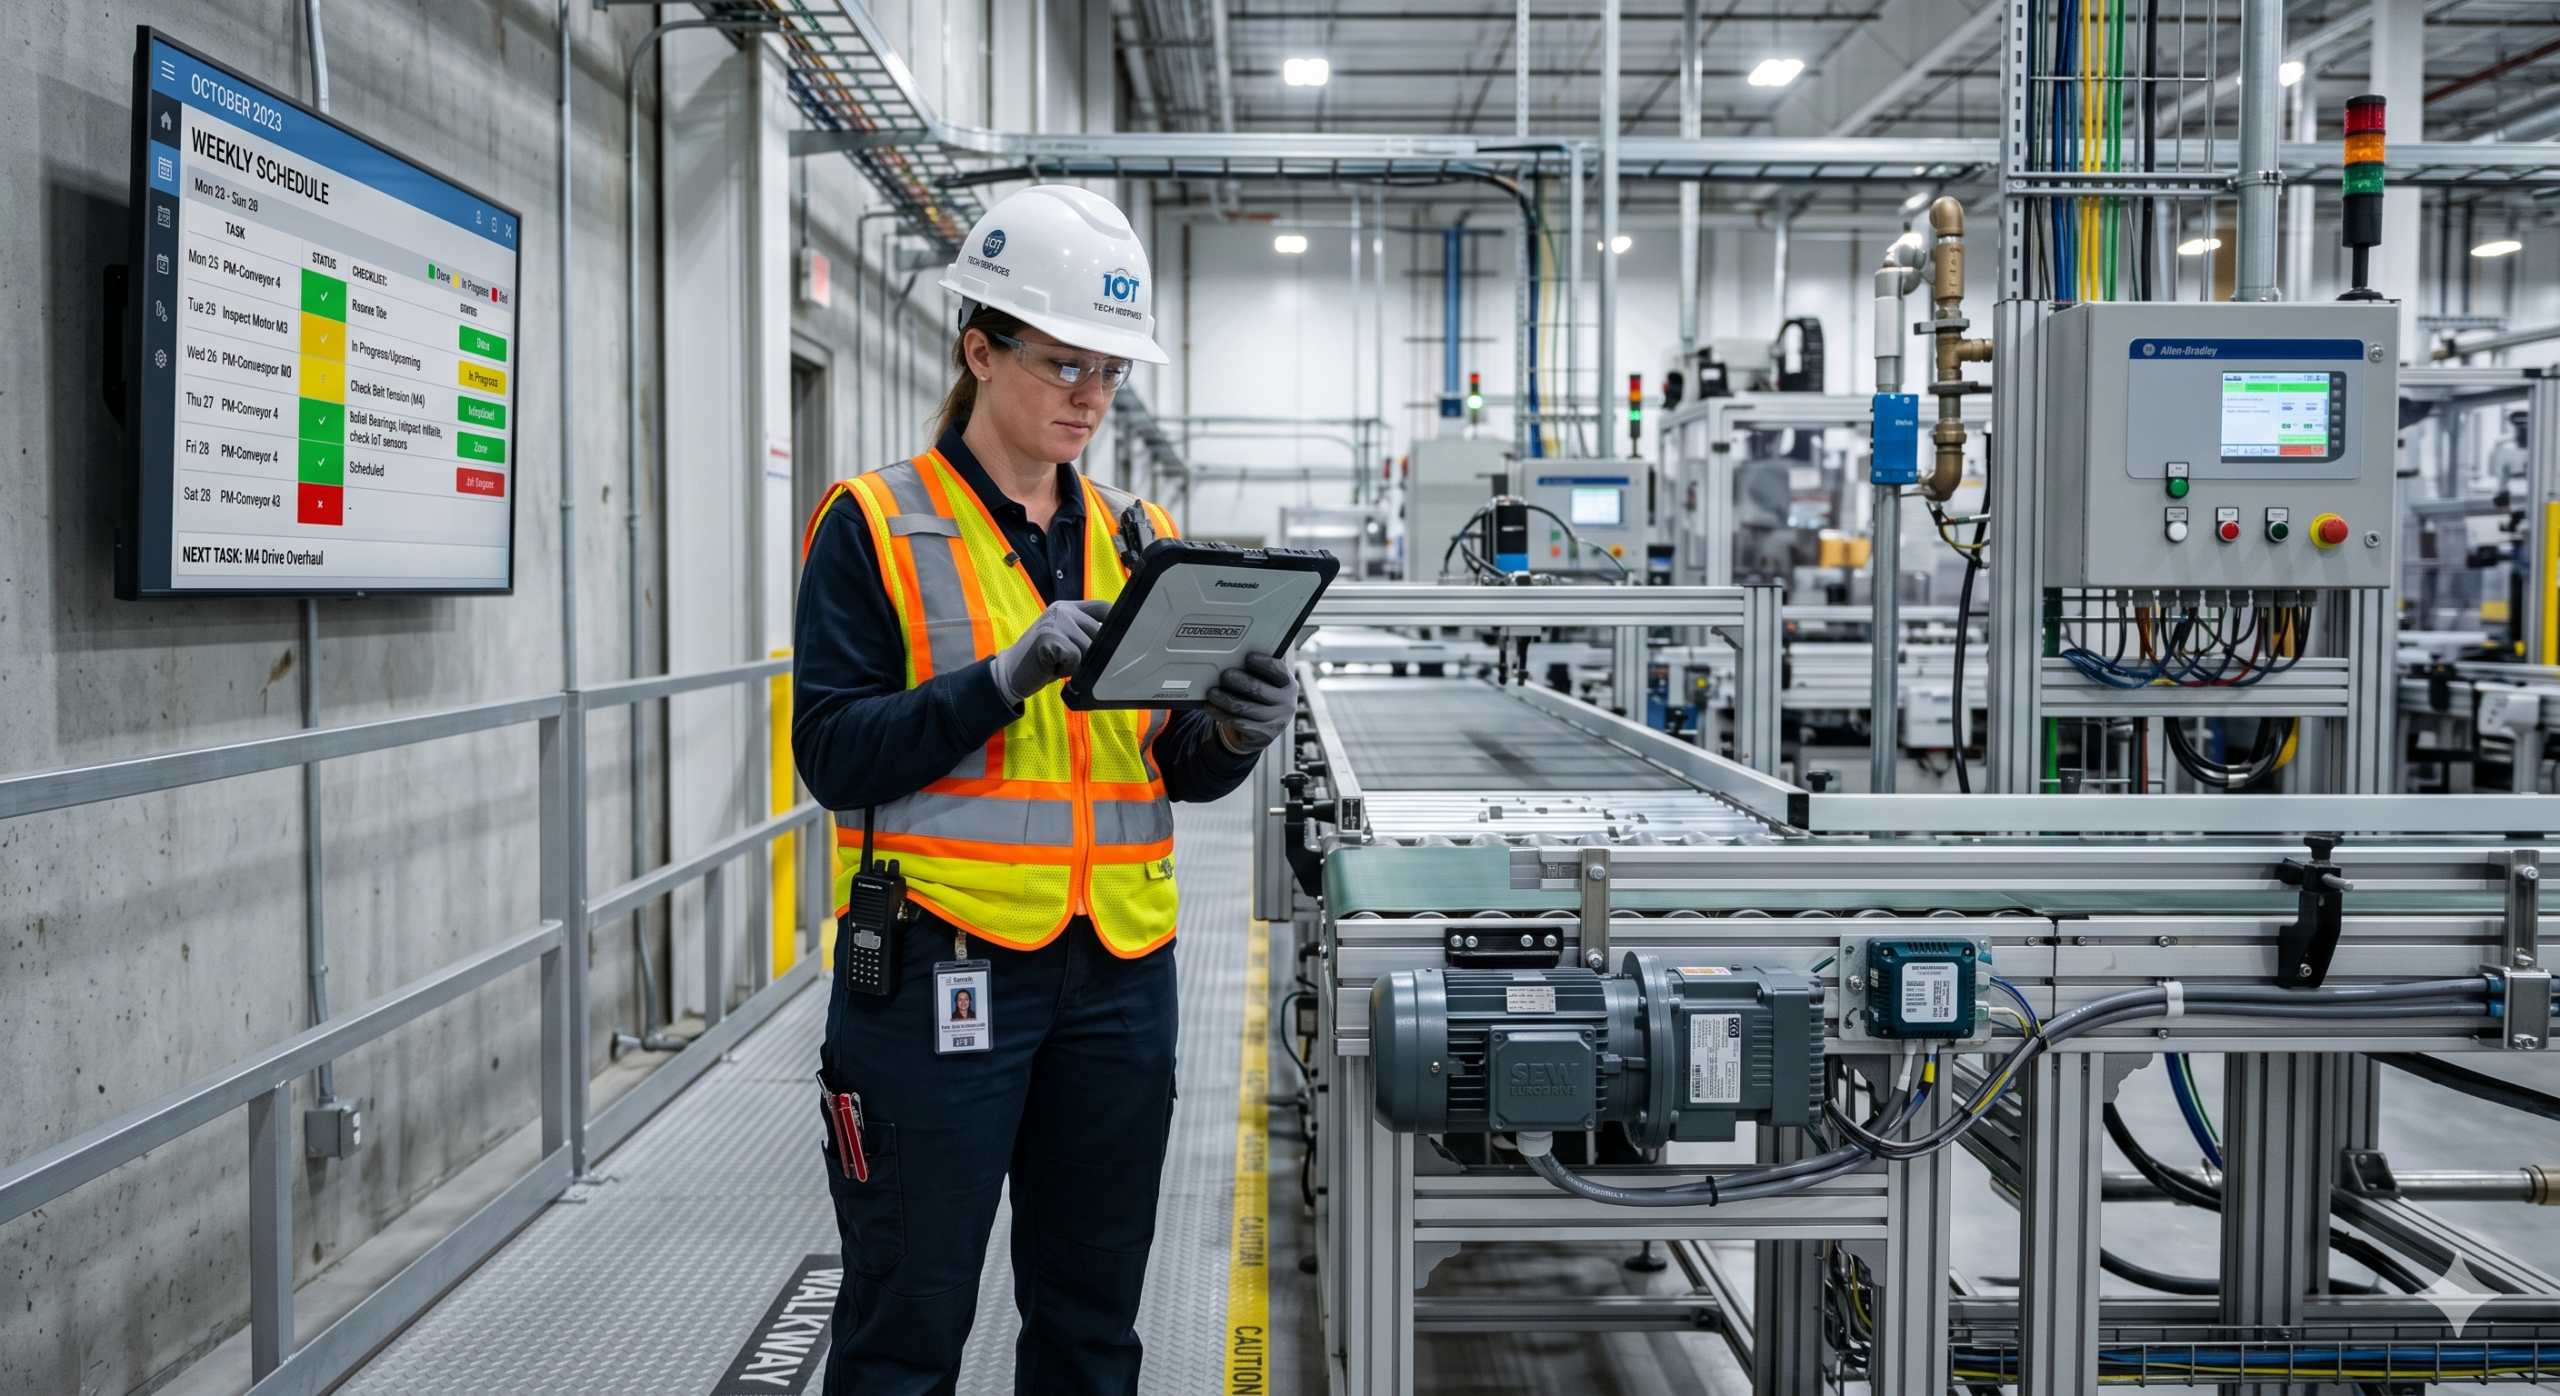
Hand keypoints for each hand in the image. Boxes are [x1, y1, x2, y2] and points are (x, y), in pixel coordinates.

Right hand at [990, 599, 1110, 703]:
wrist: (1010, 672)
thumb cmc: (1043, 659)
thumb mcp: (1066, 639)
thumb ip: (1086, 633)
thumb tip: (1120, 643)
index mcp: (1069, 607)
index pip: (1104, 608)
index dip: (1117, 625)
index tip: (1125, 641)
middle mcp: (1063, 610)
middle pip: (1100, 633)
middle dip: (1096, 654)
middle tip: (1074, 663)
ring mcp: (1055, 622)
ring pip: (1090, 647)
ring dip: (1079, 664)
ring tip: (1060, 664)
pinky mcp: (1049, 638)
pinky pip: (1076, 658)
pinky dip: (1067, 670)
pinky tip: (1052, 667)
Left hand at [1206, 653, 1297, 753]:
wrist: (1265, 730)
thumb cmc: (1263, 698)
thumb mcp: (1266, 684)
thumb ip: (1257, 674)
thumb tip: (1233, 662)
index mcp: (1288, 685)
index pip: (1279, 671)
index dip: (1264, 664)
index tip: (1248, 657)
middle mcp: (1286, 704)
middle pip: (1258, 690)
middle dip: (1239, 681)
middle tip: (1224, 675)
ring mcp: (1275, 722)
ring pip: (1244, 708)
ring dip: (1224, 699)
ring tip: (1211, 692)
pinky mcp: (1262, 735)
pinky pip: (1237, 722)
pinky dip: (1220, 713)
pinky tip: (1210, 707)